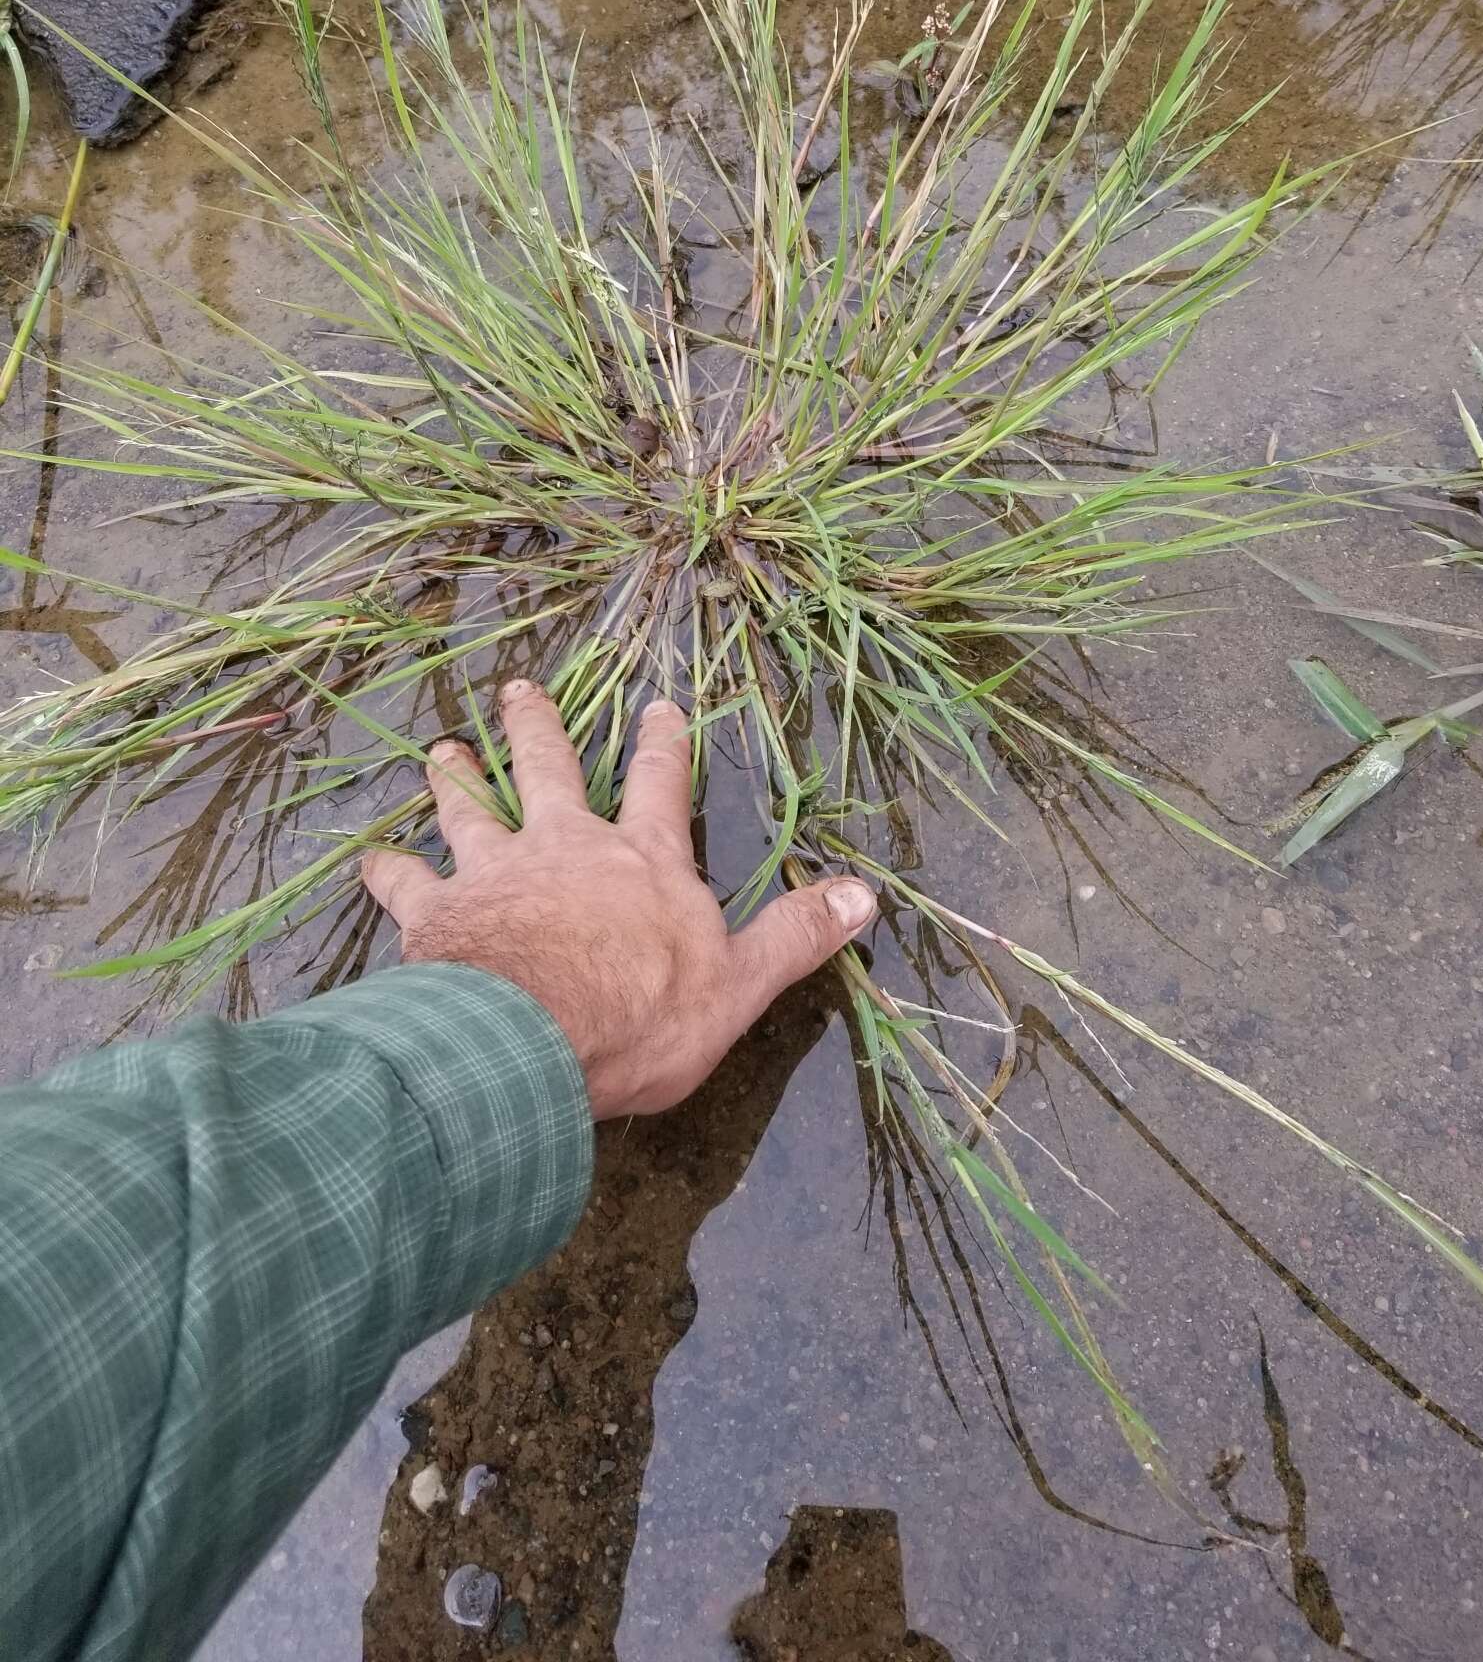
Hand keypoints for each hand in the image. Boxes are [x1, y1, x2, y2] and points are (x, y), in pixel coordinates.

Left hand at [361, 680, 876, 1119]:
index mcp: (643, 863)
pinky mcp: (437, 916)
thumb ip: (796, 936)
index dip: (660, 746)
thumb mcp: (741, 983)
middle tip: (516, 689)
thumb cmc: (644, 1015)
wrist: (532, 1041)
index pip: (658, 787)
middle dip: (536, 729)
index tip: (657, 704)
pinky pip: (405, 886)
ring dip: (454, 780)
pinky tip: (367, 863)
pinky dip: (387, 874)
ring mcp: (496, 876)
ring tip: (439, 750)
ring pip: (471, 811)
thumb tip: (867, 895)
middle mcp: (566, 850)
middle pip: (549, 773)